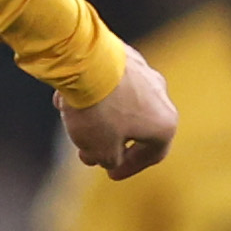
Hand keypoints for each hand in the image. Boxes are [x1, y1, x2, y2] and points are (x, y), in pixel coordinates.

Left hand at [64, 47, 177, 178]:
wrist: (86, 63)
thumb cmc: (98, 111)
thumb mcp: (102, 150)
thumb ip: (110, 160)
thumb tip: (110, 156)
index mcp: (164, 123)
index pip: (153, 154)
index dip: (130, 168)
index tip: (110, 174)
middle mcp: (160, 96)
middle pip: (137, 128)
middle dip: (110, 143)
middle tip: (87, 153)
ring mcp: (144, 73)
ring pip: (122, 104)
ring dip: (100, 120)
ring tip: (73, 126)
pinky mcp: (124, 57)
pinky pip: (110, 84)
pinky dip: (93, 96)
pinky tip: (67, 102)